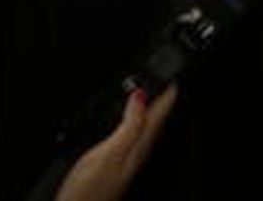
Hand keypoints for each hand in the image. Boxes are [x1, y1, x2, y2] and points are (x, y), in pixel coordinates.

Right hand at [54, 85, 177, 200]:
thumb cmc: (89, 192)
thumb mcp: (111, 152)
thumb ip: (129, 124)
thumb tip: (141, 94)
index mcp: (139, 144)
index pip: (160, 112)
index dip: (168, 91)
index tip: (174, 74)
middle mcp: (137, 151)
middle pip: (155, 118)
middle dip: (161, 97)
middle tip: (165, 78)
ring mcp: (127, 159)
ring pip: (143, 127)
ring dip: (147, 108)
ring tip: (150, 92)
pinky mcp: (115, 165)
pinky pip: (130, 137)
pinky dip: (132, 123)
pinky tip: (125, 120)